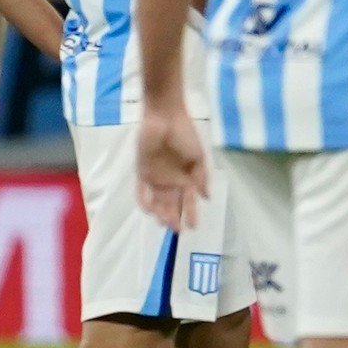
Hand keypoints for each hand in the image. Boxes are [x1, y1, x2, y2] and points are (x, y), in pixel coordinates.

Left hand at [136, 106, 207, 231]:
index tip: (193, 227)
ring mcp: (156, 177)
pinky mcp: (142, 172)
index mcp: (186, 177)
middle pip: (172, 204)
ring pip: (157, 202)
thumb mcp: (199, 157)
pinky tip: (149, 211)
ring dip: (161, 213)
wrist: (166, 117)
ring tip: (165, 223)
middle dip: (174, 217)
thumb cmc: (185, 134)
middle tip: (176, 230)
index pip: (188, 200)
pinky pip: (141, 191)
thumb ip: (202, 178)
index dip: (191, 213)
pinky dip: (144, 202)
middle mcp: (171, 180)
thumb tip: (207, 198)